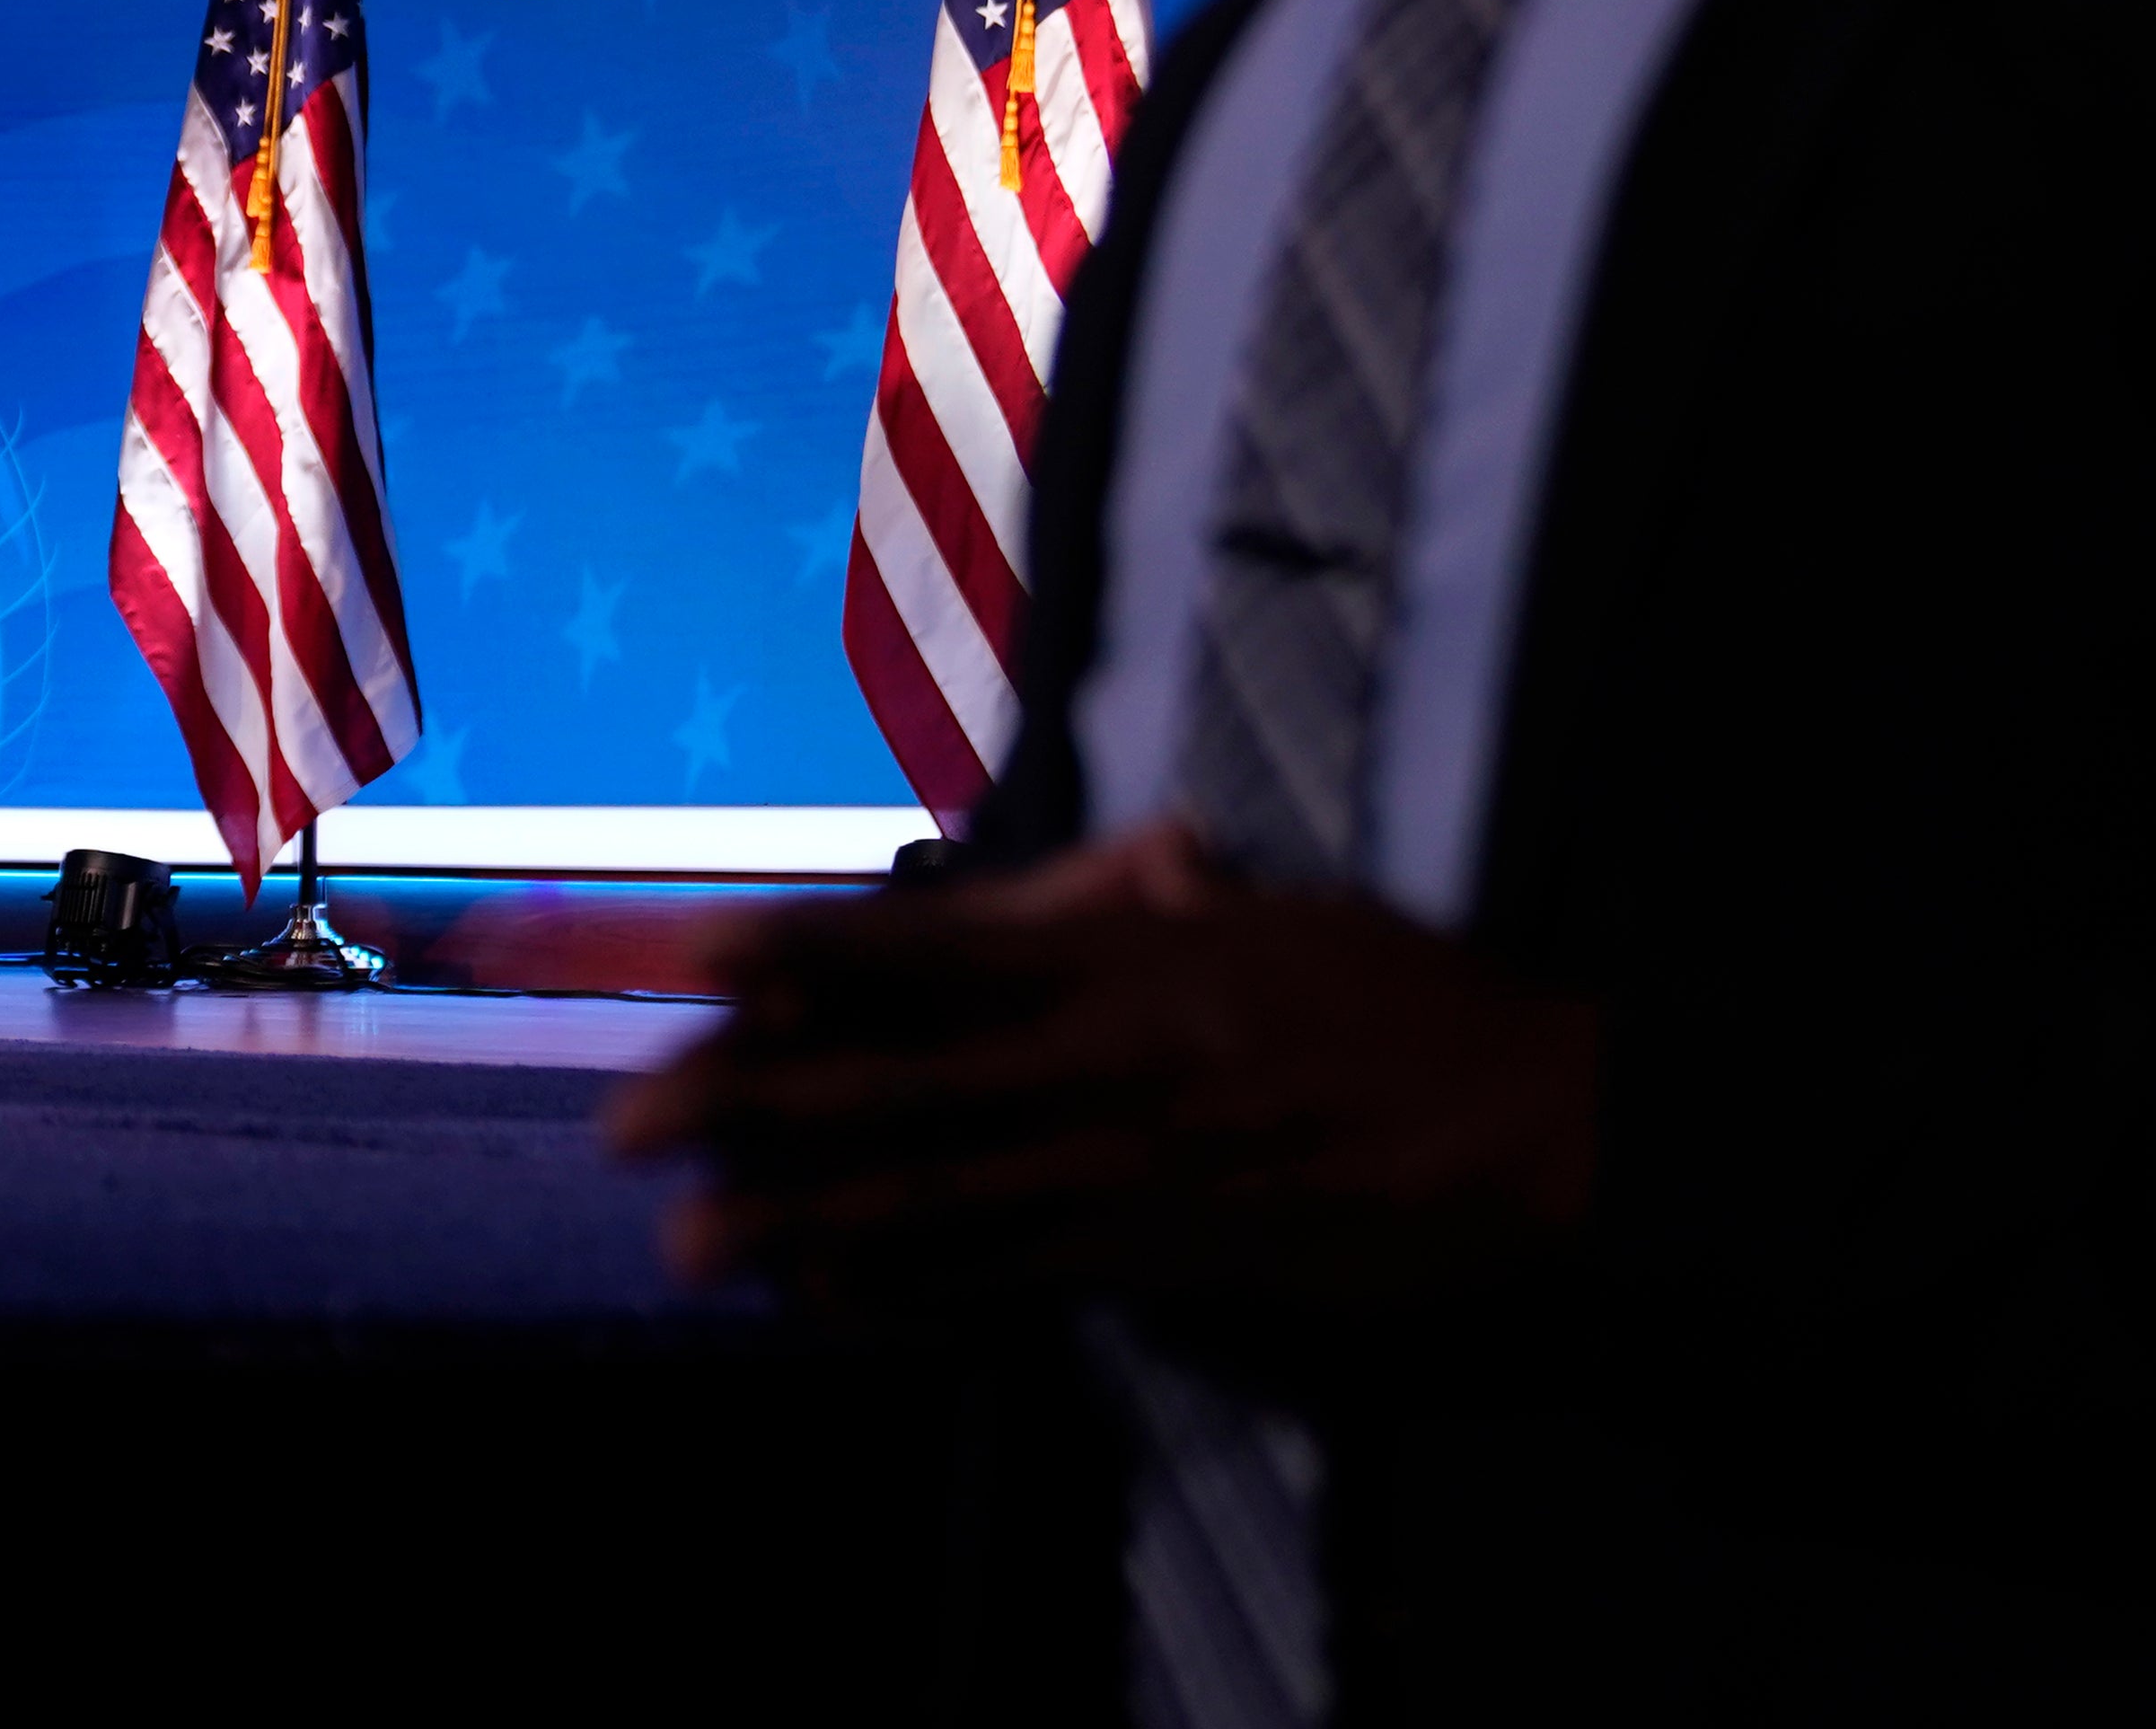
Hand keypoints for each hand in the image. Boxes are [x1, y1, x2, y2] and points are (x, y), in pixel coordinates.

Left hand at [605, 818, 1599, 1336]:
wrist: (1533, 1121)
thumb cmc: (1400, 1000)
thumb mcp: (1268, 911)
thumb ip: (1157, 898)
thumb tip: (1124, 862)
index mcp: (1115, 956)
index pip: (915, 944)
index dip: (792, 950)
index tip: (687, 955)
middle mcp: (1096, 1058)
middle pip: (883, 1081)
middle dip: (743, 1106)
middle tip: (622, 1127)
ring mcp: (1121, 1166)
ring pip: (923, 1195)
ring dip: (794, 1221)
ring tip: (688, 1241)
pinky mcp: (1161, 1255)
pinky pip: (1008, 1274)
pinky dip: (910, 1286)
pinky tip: (827, 1293)